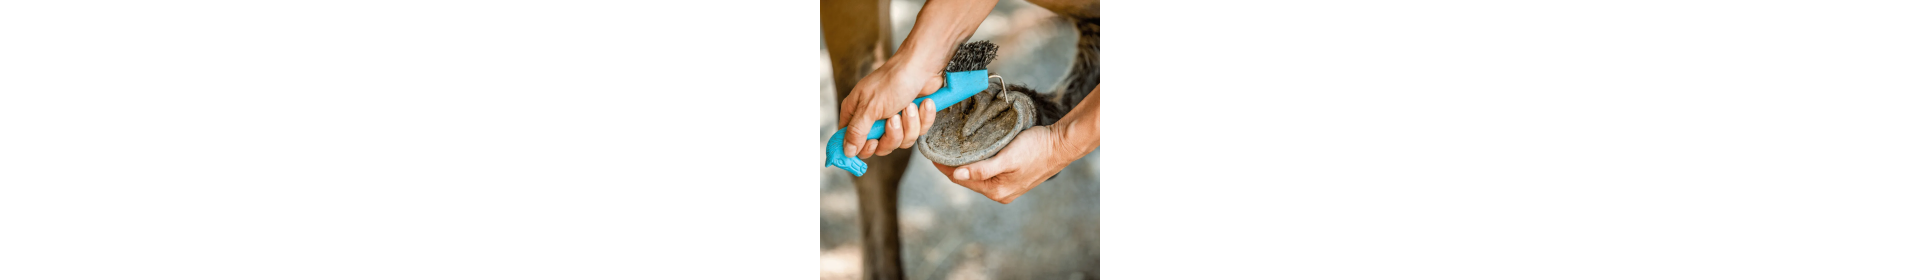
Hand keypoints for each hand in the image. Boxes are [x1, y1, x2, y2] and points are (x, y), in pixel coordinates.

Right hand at [838, 62, 942, 158]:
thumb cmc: (894, 80)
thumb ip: (857, 131)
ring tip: (909, 106)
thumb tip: (847, 151)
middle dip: (892, 135)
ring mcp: (894, 120)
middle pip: (879, 147)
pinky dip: (922, 118)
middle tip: (894, 119)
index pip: (851, 142)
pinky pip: (917, 133)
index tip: (873, 142)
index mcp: (856, 112)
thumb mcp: (870, 107)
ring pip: (900, 142)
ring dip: (909, 124)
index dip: (862, 148)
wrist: (923, 67)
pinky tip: (922, 104)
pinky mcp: (912, 120)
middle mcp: (873, 118)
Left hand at [932, 125, 1076, 203]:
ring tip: (948, 148)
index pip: (960, 179)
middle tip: (935, 146)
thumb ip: (983, 169)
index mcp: (996, 190)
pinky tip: (970, 152)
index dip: (943, 166)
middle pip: (966, 178)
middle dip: (950, 165)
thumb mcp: (1008, 157)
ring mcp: (1006, 186)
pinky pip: (986, 172)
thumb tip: (957, 176)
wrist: (1061, 145)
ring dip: (962, 163)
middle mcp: (999, 192)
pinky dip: (975, 163)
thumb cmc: (1036, 148)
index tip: (929, 152)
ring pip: (975, 175)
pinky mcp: (1011, 177)